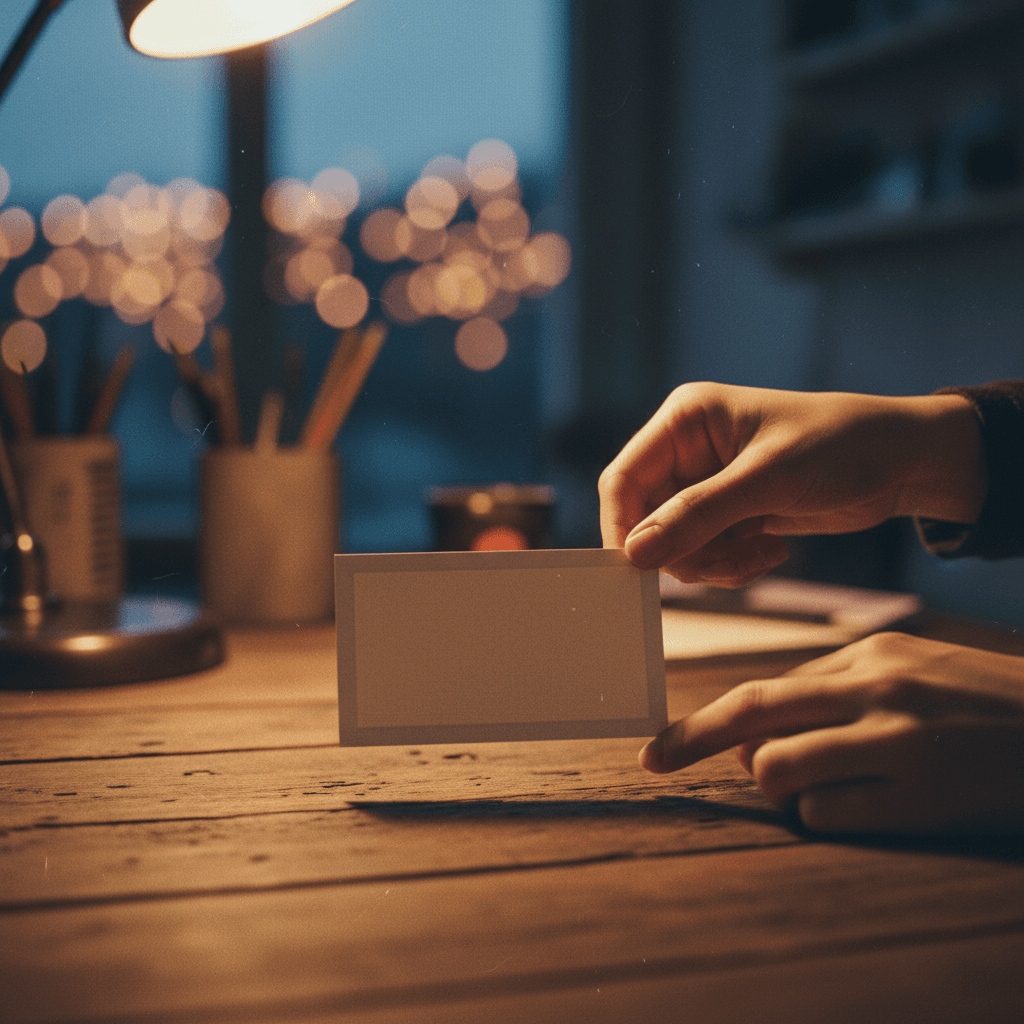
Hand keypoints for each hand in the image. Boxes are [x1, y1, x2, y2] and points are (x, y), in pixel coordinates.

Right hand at [598, 382, 984, 585]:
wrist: (903, 462)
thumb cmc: (841, 445)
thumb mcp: (767, 479)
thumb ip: (697, 516)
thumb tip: (635, 553)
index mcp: (685, 420)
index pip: (623, 480)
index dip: (624, 527)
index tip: (639, 569)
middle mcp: (688, 451)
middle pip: (646, 520)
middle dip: (682, 551)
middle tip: (724, 563)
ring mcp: (708, 485)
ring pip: (675, 545)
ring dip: (713, 563)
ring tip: (759, 555)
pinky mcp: (730, 513)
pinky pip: (705, 554)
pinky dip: (732, 565)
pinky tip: (771, 551)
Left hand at [640, 632, 1023, 834]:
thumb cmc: (983, 706)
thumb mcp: (911, 672)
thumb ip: (837, 692)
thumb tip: (758, 733)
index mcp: (869, 656)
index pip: (765, 688)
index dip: (709, 719)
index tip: (665, 741)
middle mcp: (874, 689)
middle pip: (752, 714)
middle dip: (691, 740)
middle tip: (653, 761)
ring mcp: (896, 741)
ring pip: (778, 769)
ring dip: (778, 789)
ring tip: (820, 789)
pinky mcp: (919, 795)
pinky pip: (827, 816)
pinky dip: (827, 818)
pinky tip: (870, 807)